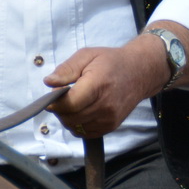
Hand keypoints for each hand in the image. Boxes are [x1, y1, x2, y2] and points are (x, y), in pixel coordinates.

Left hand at [46, 36, 166, 138]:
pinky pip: (84, 132)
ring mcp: (109, 119)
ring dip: (68, 117)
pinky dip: (77, 124)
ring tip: (74, 102)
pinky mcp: (110, 126)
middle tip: (63, 96)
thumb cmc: (111, 62)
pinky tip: (82, 110)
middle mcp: (105, 106)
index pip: (70, 103)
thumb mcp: (87, 55)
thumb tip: (48, 82)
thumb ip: (67, 69)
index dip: (55, 102)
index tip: (51, 96)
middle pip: (70, 117)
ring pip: (74, 126)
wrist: (140, 72)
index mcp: (98, 85)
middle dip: (60, 109)